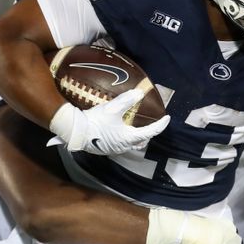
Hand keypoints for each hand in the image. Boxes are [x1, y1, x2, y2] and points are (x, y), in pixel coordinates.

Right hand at [49, 89, 169, 155]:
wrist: (76, 132)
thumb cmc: (96, 120)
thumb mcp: (113, 108)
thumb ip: (128, 100)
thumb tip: (140, 92)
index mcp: (130, 138)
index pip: (151, 132)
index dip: (161, 125)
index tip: (167, 118)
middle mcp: (124, 147)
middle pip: (142, 141)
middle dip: (149, 133)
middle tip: (152, 123)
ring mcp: (115, 150)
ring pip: (132, 145)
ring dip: (137, 137)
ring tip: (137, 127)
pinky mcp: (106, 149)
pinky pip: (121, 145)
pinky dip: (126, 138)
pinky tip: (120, 131)